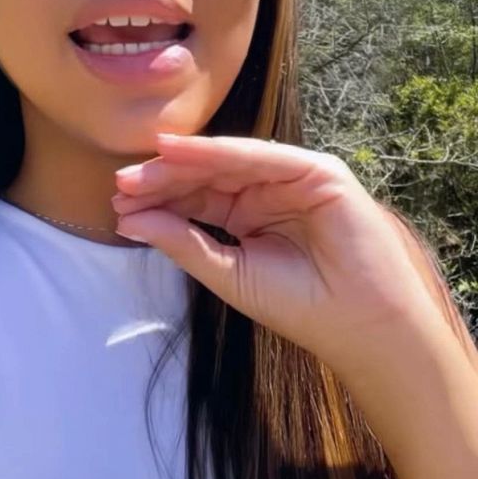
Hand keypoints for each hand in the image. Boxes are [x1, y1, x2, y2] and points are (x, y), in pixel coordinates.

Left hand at [112, 134, 443, 376]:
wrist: (361, 325)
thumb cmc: (300, 306)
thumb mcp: (228, 274)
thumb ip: (183, 242)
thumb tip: (130, 220)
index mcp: (249, 215)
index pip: (197, 197)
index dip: (158, 198)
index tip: (117, 204)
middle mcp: (269, 190)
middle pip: (207, 176)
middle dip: (163, 178)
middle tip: (120, 184)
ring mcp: (294, 177)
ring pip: (228, 161)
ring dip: (183, 164)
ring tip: (141, 171)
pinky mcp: (318, 171)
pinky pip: (262, 156)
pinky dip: (220, 153)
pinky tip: (182, 154)